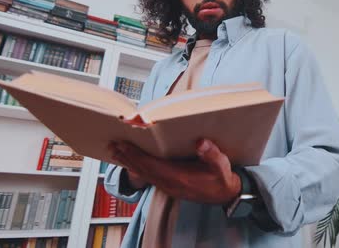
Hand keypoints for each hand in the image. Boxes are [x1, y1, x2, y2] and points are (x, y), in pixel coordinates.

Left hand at [108, 139, 241, 203]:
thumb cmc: (222, 178)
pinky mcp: (170, 186)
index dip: (136, 155)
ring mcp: (169, 187)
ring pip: (144, 175)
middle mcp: (170, 184)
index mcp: (180, 177)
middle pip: (143, 170)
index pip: (152, 166)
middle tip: (112, 146)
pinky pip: (149, 177)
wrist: (225, 195)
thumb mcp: (221, 165)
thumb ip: (211, 154)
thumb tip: (201, 142)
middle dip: (127, 158)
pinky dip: (138, 169)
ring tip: (116, 152)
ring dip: (129, 163)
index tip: (124, 145)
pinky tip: (132, 163)